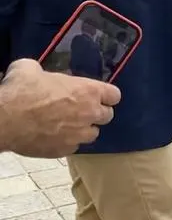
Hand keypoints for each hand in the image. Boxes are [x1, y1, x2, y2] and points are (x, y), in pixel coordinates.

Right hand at [0, 59, 120, 157]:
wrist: (5, 120)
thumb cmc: (20, 91)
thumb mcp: (30, 68)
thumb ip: (43, 72)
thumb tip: (37, 74)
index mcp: (88, 91)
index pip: (114, 95)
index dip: (106, 95)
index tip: (98, 96)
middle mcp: (89, 113)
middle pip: (107, 116)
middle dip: (97, 113)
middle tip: (81, 111)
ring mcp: (78, 135)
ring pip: (92, 134)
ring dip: (84, 130)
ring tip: (69, 126)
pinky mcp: (64, 151)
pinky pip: (73, 147)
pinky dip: (67, 143)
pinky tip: (55, 137)